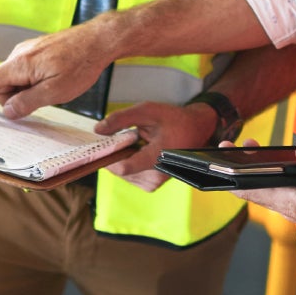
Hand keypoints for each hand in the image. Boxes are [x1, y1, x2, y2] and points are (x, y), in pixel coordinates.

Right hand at [0, 24, 113, 116]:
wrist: (98, 39)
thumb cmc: (80, 63)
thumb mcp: (55, 91)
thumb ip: (27, 103)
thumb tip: (8, 111)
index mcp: (18, 65)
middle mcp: (17, 55)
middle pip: (0, 87)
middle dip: (14, 100)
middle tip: (42, 100)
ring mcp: (26, 52)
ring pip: (14, 82)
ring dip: (26, 92)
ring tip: (53, 87)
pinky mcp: (35, 52)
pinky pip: (24, 74)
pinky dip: (32, 84)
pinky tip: (53, 81)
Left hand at [93, 101, 218, 191]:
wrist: (197, 129)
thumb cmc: (175, 120)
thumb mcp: (147, 111)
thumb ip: (121, 119)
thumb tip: (98, 130)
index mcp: (156, 159)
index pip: (122, 167)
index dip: (108, 156)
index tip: (102, 144)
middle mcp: (156, 176)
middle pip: (120, 171)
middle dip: (115, 154)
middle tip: (118, 137)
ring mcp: (155, 182)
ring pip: (123, 174)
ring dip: (122, 158)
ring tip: (134, 141)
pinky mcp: (153, 183)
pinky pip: (131, 175)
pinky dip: (129, 162)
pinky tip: (138, 150)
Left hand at [232, 141, 295, 249]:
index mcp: (293, 202)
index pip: (250, 189)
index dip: (232, 174)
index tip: (222, 155)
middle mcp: (291, 206)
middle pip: (256, 186)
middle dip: (244, 165)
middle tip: (238, 144)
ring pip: (270, 188)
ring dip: (260, 169)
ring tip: (254, 149)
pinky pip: (284, 190)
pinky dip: (277, 175)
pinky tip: (283, 165)